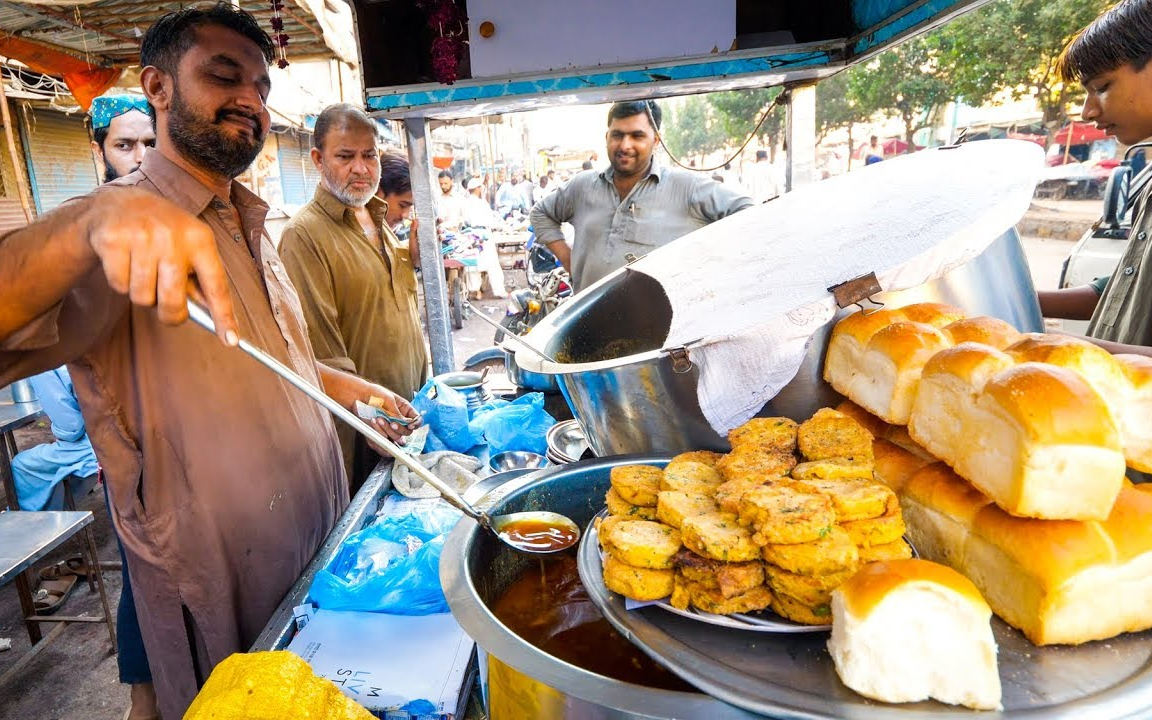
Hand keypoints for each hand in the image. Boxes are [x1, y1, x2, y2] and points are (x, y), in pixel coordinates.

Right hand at [86, 188, 237, 345]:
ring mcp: (141, 237)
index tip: (231, 340)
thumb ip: (201, 280)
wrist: (120, 203)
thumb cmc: (165, 234)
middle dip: (170, 314)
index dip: (224, 316)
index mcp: (200, 238)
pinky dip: (122, 283)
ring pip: (142, 298)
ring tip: (144, 271)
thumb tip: (214, 318)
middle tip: (166, 307)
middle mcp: (173, 236)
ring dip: (142, 294)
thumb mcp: (190, 247)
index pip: (216, 285)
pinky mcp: (112, 240)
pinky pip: (119, 286)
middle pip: (173, 302)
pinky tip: (125, 262)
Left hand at [362, 385, 421, 450]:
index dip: (416, 424)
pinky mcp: (379, 436)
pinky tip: (373, 424)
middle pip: (407, 432)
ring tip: (378, 419)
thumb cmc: (373, 394)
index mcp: (404, 410)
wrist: (357, 397)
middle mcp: (399, 421)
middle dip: (399, 429)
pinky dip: (379, 436)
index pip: (416, 420)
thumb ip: (398, 413)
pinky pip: (383, 444)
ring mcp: (389, 429)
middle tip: (391, 423)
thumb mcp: (388, 400)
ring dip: (387, 431)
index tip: (410, 426)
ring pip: (396, 439)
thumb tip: (406, 424)